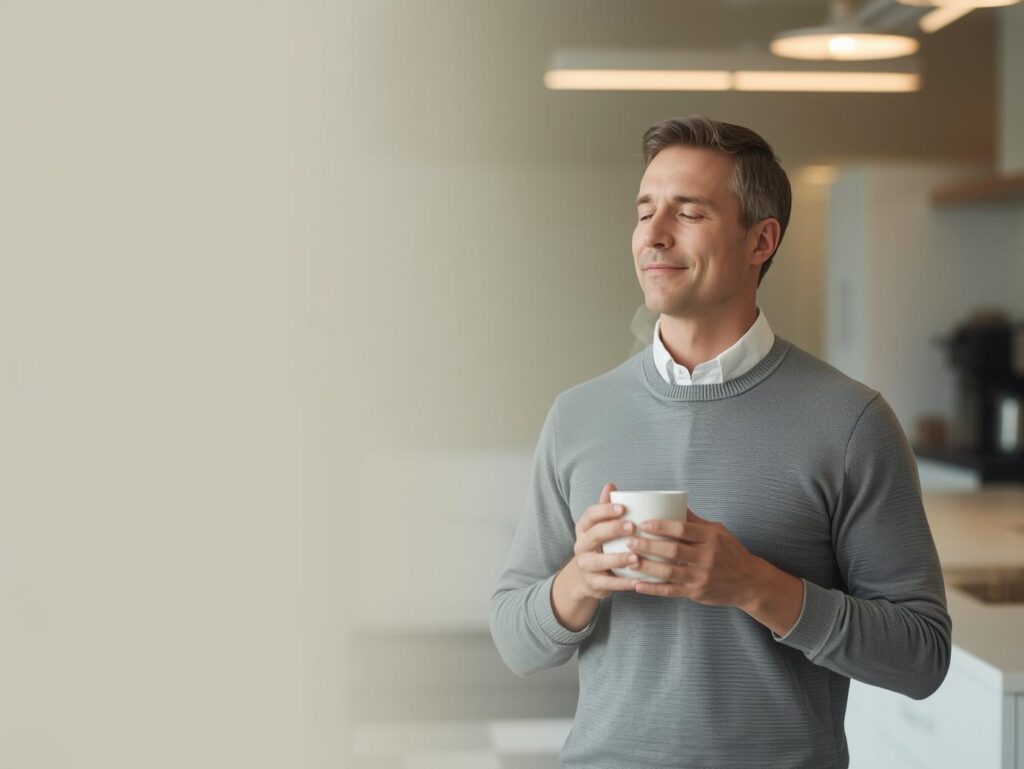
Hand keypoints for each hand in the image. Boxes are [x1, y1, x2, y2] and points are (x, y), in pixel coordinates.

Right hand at [570, 482, 642, 599]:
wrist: (586, 578)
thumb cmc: (600, 546)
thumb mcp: (600, 526)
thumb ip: (606, 508)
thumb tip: (611, 484)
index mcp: (583, 528)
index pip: (590, 515)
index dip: (605, 510)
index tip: (623, 507)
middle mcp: (581, 546)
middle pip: (593, 535)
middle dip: (612, 530)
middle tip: (632, 526)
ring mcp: (585, 565)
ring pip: (598, 561)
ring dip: (618, 559)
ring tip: (636, 557)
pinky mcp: (592, 584)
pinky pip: (607, 584)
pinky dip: (622, 584)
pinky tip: (638, 582)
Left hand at [627, 507, 764, 607]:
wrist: (750, 583)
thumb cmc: (731, 553)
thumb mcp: (718, 531)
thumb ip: (695, 520)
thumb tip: (674, 501)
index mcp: (711, 538)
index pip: (683, 529)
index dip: (661, 526)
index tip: (643, 524)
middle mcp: (707, 556)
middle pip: (672, 550)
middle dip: (648, 545)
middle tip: (628, 540)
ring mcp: (702, 576)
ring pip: (669, 571)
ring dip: (647, 567)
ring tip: (629, 561)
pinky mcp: (697, 592)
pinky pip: (671, 590)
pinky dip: (653, 589)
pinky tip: (637, 585)